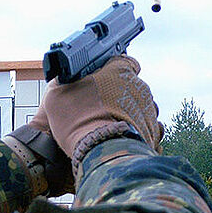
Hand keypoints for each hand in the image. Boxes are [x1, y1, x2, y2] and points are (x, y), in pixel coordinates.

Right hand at [32, 55, 163, 167]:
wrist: (98, 151)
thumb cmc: (77, 120)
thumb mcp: (58, 94)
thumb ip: (64, 80)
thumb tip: (62, 77)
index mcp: (119, 70)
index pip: (123, 61)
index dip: (114, 70)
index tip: (104, 79)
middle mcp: (139, 86)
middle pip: (131, 86)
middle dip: (120, 95)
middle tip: (101, 107)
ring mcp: (149, 108)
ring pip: (140, 106)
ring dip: (129, 113)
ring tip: (110, 125)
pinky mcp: (153, 130)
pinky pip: (147, 126)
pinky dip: (136, 130)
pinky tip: (121, 136)